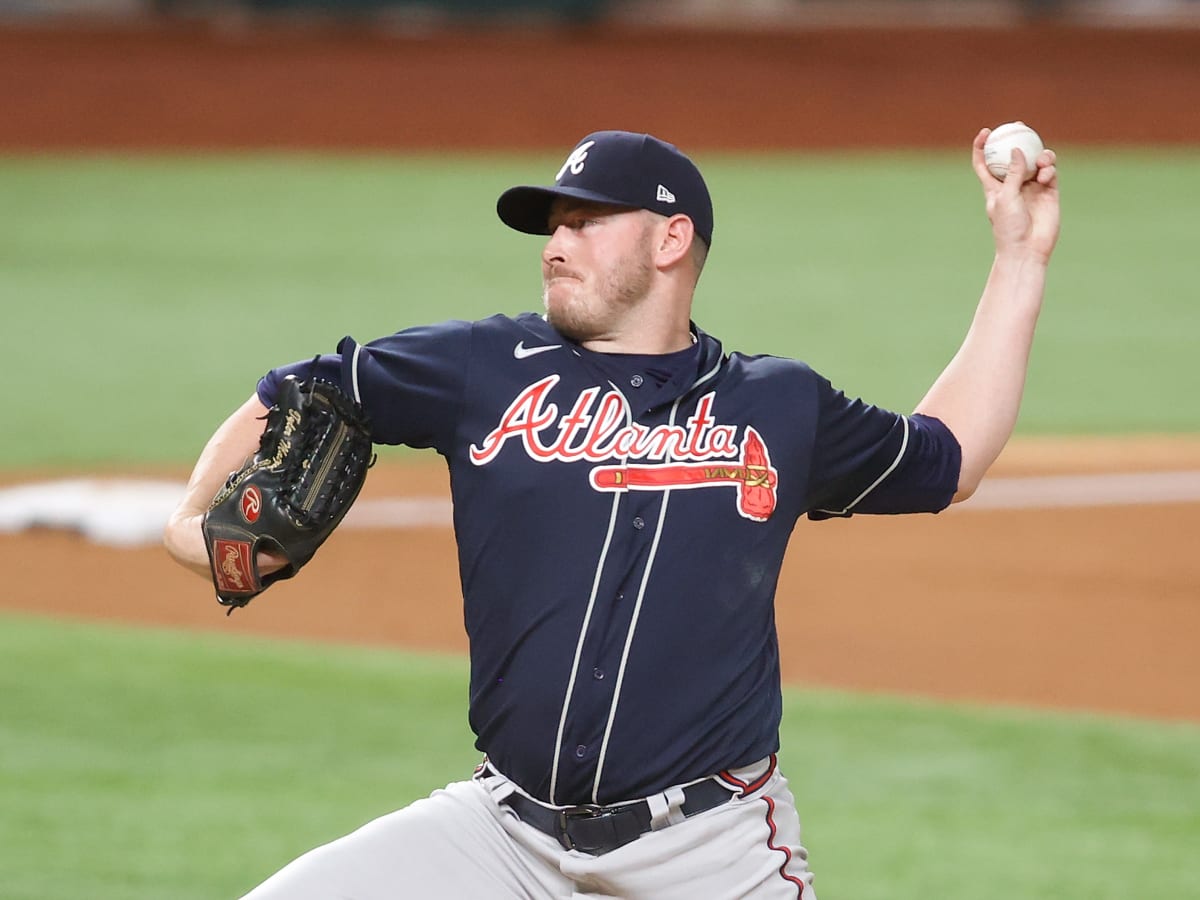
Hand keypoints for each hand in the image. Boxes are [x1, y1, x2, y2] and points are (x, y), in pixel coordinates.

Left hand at [972, 127, 1059, 263]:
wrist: (1027, 249)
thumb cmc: (1009, 227)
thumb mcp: (1005, 198)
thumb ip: (1012, 173)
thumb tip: (1017, 149)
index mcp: (994, 187)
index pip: (984, 163)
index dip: (982, 146)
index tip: (986, 131)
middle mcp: (1013, 185)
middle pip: (1013, 156)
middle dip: (1016, 139)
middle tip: (1020, 126)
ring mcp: (1032, 187)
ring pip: (1035, 161)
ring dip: (1039, 155)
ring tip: (1042, 161)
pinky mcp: (1049, 191)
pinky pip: (1050, 171)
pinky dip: (1049, 168)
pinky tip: (1047, 175)